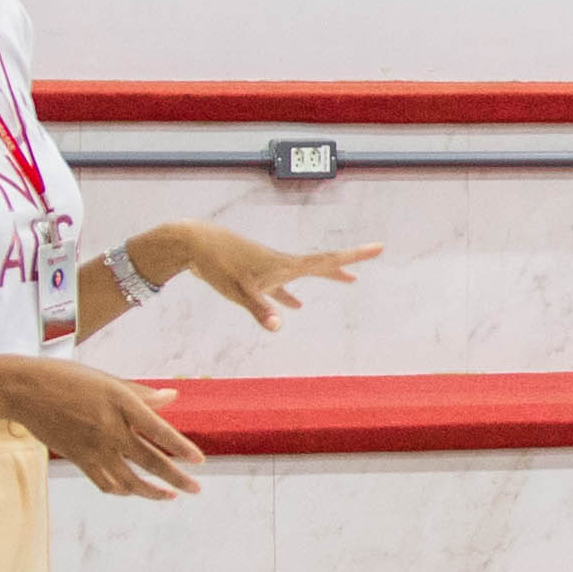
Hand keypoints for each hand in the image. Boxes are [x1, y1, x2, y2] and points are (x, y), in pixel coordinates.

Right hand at [0, 355, 206, 498]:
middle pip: (150, 461)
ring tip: (170, 496)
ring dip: (152, 492)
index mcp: (120, 404)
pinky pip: (105, 483)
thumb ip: (141, 393)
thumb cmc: (66, 378)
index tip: (200, 461)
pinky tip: (133, 491)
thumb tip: (172, 398)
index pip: (159, 431)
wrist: (23, 390)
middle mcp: (109, 429)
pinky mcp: (78, 459)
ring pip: (129, 480)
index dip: (181, 448)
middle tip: (195, 489)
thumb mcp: (107, 379)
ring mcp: (93, 447)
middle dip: (176, 479)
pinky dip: (122, 490)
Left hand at [183, 228, 379, 329]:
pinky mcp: (255, 274)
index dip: (354, 256)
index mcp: (286, 265)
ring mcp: (270, 268)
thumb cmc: (218, 264)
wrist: (194, 243)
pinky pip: (282, 285)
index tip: (378, 247)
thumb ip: (260, 309)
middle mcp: (282, 263)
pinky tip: (294, 307)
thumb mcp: (240, 291)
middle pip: (322, 263)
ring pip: (305, 273)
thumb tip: (279, 327)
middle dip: (349, 261)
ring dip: (327, 275)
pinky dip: (291, 294)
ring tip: (348, 279)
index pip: (326, 261)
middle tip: (374, 253)